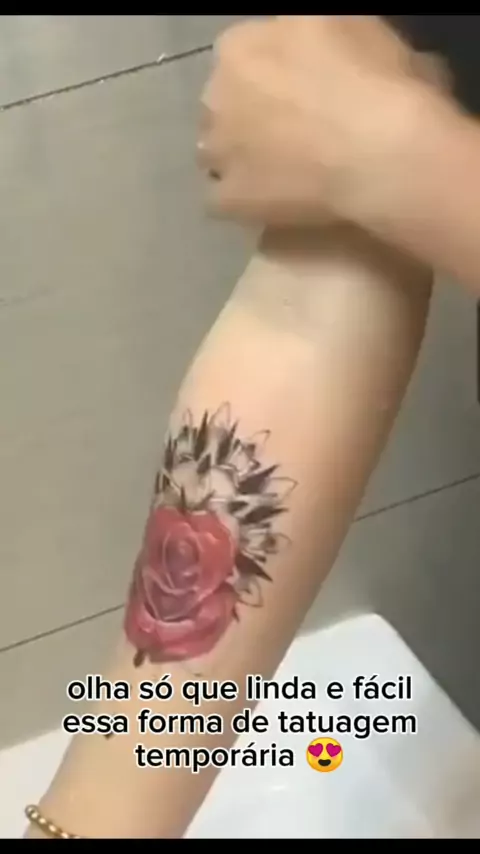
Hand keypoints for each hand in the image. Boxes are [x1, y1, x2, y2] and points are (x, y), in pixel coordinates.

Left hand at [198, 16, 453, 227]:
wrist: (380, 155)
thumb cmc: (371, 81)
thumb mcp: (342, 21)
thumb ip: (300, 29)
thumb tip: (293, 39)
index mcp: (238, 48)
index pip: (241, 60)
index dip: (269, 77)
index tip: (298, 93)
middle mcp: (215, 98)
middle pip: (222, 107)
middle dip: (247, 117)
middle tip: (290, 133)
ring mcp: (219, 153)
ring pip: (216, 153)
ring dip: (239, 158)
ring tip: (279, 172)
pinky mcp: (228, 200)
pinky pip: (221, 199)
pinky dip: (242, 199)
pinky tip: (270, 201)